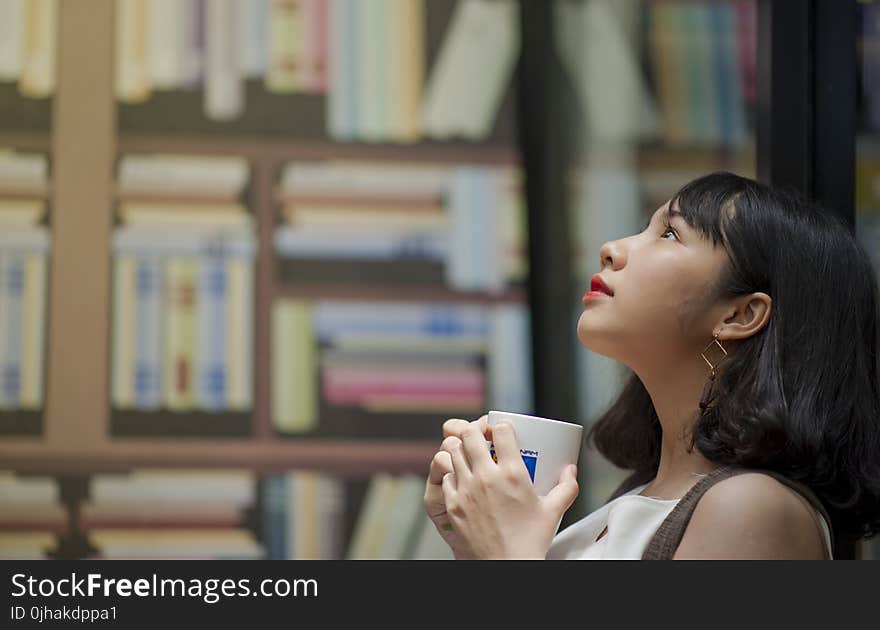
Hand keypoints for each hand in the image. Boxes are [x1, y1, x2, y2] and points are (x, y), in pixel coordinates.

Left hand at [440, 419, 578, 559]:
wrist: (506, 566)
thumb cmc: (529, 541)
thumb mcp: (553, 511)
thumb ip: (566, 487)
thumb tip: (571, 470)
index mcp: (513, 474)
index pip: (501, 431)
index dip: (502, 426)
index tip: (503, 432)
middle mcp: (487, 478)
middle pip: (471, 434)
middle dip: (476, 431)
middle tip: (482, 438)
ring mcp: (466, 490)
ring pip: (453, 451)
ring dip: (460, 448)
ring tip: (469, 454)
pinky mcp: (452, 504)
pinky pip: (445, 475)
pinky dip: (452, 472)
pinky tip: (461, 478)